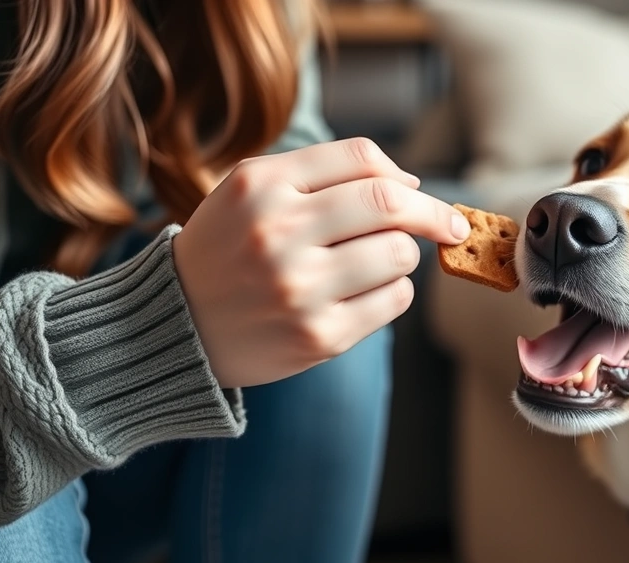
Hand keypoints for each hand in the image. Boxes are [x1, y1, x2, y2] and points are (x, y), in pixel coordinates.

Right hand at [172, 138, 470, 387]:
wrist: (176, 324)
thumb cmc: (229, 248)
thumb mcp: (255, 190)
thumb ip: (327, 173)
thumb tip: (412, 186)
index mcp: (262, 186)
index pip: (362, 160)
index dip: (406, 177)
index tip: (425, 196)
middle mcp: (278, 233)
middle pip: (390, 205)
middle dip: (434, 214)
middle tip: (452, 226)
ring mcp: (299, 288)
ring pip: (399, 255)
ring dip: (405, 256)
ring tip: (376, 264)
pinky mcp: (318, 337)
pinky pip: (393, 301)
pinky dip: (393, 292)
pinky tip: (364, 293)